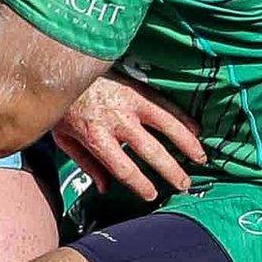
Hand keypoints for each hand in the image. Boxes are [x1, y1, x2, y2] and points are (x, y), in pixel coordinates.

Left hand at [51, 74, 204, 203]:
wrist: (60, 65)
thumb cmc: (62, 107)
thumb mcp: (64, 139)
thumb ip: (86, 164)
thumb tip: (105, 188)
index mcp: (96, 136)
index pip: (123, 168)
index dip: (140, 184)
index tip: (151, 195)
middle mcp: (116, 120)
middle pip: (150, 151)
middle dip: (170, 171)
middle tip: (184, 185)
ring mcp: (129, 102)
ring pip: (166, 125)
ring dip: (186, 144)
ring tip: (200, 159)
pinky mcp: (136, 88)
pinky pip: (165, 104)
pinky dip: (182, 118)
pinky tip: (195, 130)